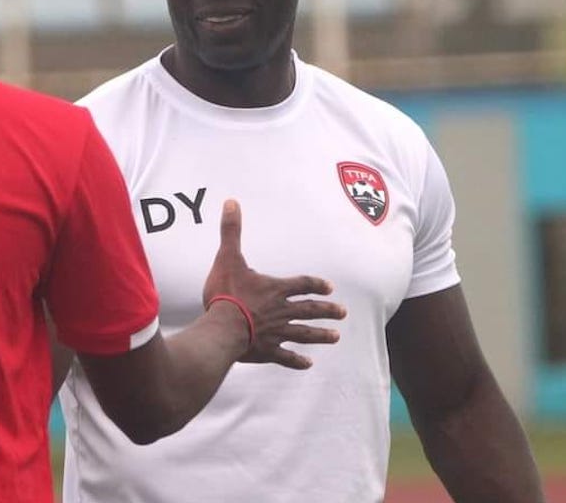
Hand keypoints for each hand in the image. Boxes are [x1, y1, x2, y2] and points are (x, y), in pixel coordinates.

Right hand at [202, 199, 345, 368]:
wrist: (222, 329)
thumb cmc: (226, 293)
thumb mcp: (228, 257)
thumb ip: (231, 231)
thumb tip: (232, 202)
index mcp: (275, 289)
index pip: (301, 284)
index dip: (316, 284)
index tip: (330, 287)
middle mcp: (281, 311)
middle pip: (309, 310)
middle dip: (327, 310)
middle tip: (343, 313)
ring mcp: (276, 333)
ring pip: (304, 333)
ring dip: (320, 335)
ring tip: (336, 337)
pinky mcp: (266, 351)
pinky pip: (286, 357)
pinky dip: (297, 361)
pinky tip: (308, 364)